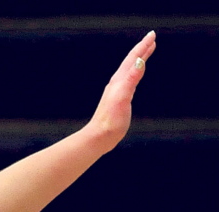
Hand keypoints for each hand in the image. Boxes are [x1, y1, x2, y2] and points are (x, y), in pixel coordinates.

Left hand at [85, 30, 156, 152]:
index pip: (133, 59)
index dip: (143, 46)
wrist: (99, 137)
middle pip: (131, 62)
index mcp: (119, 80)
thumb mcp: (123, 98)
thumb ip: (131, 79)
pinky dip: (135, 73)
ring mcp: (117, 91)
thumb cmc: (111, 120)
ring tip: (146, 52)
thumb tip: (140, 61)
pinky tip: (136, 75)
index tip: (152, 35)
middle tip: (152, 38)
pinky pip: (129, 80)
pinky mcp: (118, 99)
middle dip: (142, 49)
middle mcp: (117, 83)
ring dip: (139, 59)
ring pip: (130, 70)